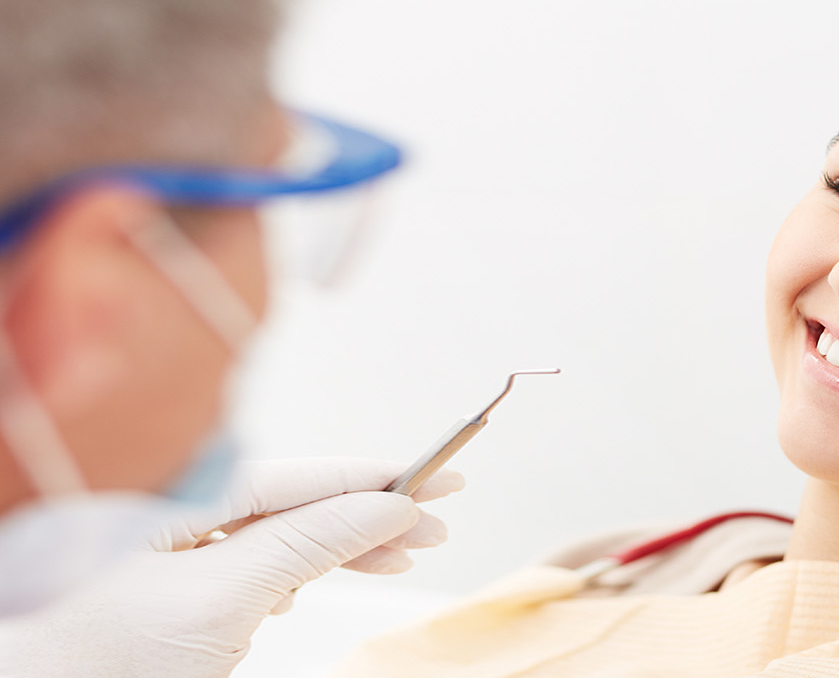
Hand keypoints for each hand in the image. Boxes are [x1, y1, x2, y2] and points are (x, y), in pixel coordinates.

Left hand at [0, 458, 462, 677]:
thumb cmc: (104, 662)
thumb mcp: (222, 600)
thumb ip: (306, 544)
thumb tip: (384, 504)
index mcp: (161, 496)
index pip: (289, 475)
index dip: (368, 477)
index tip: (433, 477)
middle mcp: (160, 513)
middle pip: (286, 502)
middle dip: (364, 515)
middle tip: (439, 523)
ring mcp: (160, 553)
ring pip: (272, 534)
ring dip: (339, 545)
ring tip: (400, 556)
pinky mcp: (165, 590)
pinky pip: (245, 562)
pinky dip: (294, 571)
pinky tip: (316, 582)